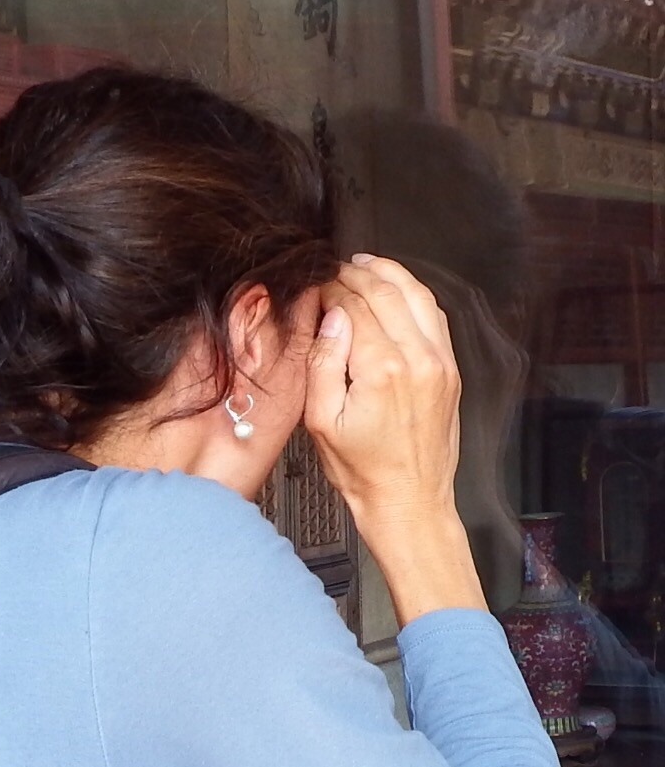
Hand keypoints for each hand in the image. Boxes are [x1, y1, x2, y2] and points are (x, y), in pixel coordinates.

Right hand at [306, 255, 486, 624]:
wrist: (408, 500)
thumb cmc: (361, 471)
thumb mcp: (321, 423)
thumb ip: (323, 364)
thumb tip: (331, 317)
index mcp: (382, 370)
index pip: (354, 307)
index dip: (332, 290)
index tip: (316, 286)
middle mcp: (417, 358)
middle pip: (387, 292)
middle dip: (358, 274)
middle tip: (336, 269)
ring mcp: (440, 361)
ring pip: (417, 295)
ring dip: (390, 274)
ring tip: (365, 265)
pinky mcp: (450, 369)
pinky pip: (435, 316)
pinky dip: (414, 294)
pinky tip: (396, 291)